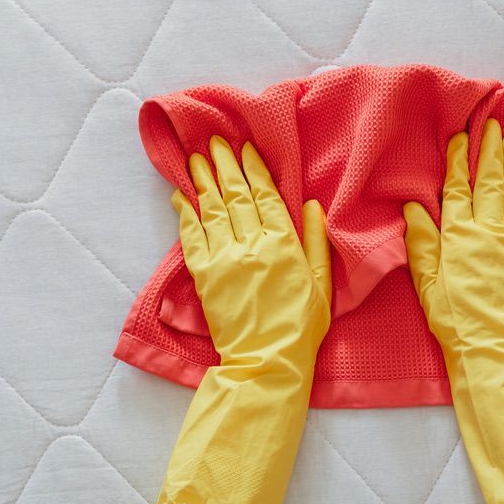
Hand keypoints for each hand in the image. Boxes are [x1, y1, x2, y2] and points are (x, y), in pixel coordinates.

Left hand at [152, 136, 330, 503]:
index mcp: (283, 245)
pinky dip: (185, 214)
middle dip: (224, 165)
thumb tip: (311, 206)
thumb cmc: (302, 327)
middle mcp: (252, 245)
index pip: (266, 196)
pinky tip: (181, 197)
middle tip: (214, 140)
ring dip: (202, 181)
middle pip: (235, 195)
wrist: (268, 362)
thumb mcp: (322, 284)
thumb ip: (315, 242)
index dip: (254, 169)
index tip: (246, 147)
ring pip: (211, 210)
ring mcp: (225, 259)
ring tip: (195, 157)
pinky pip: (191, 238)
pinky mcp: (205, 277)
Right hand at [403, 119, 503, 503]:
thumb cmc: (455, 321)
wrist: (496, 347)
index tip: (460, 138)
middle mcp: (488, 229)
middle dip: (488, 150)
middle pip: (488, 181)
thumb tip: (412, 208)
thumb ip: (421, 244)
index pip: (456, 189)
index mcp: (457, 237)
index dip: (458, 161)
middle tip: (490, 125)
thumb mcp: (426, 285)